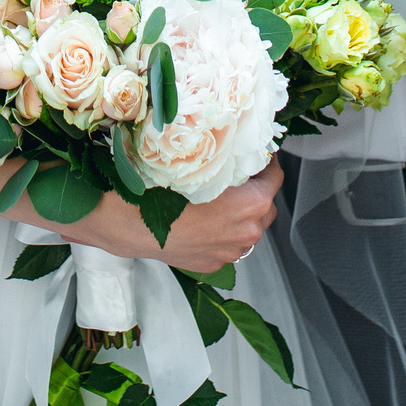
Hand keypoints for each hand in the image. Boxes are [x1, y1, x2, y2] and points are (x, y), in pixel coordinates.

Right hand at [82, 161, 282, 270]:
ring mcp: (230, 251)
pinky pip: (226, 243)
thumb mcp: (199, 163)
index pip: (275, 178)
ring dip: (240, 214)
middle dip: (255, 190)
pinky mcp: (214, 263)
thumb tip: (236, 141)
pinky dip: (221, 232)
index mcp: (252, 204)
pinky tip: (202, 220)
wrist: (130, 223)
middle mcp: (247, 231)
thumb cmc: (161, 190)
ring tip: (218, 198)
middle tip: (237, 174)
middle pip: (265, 205)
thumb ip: (226, 157)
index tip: (255, 155)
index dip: (266, 163)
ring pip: (247, 228)